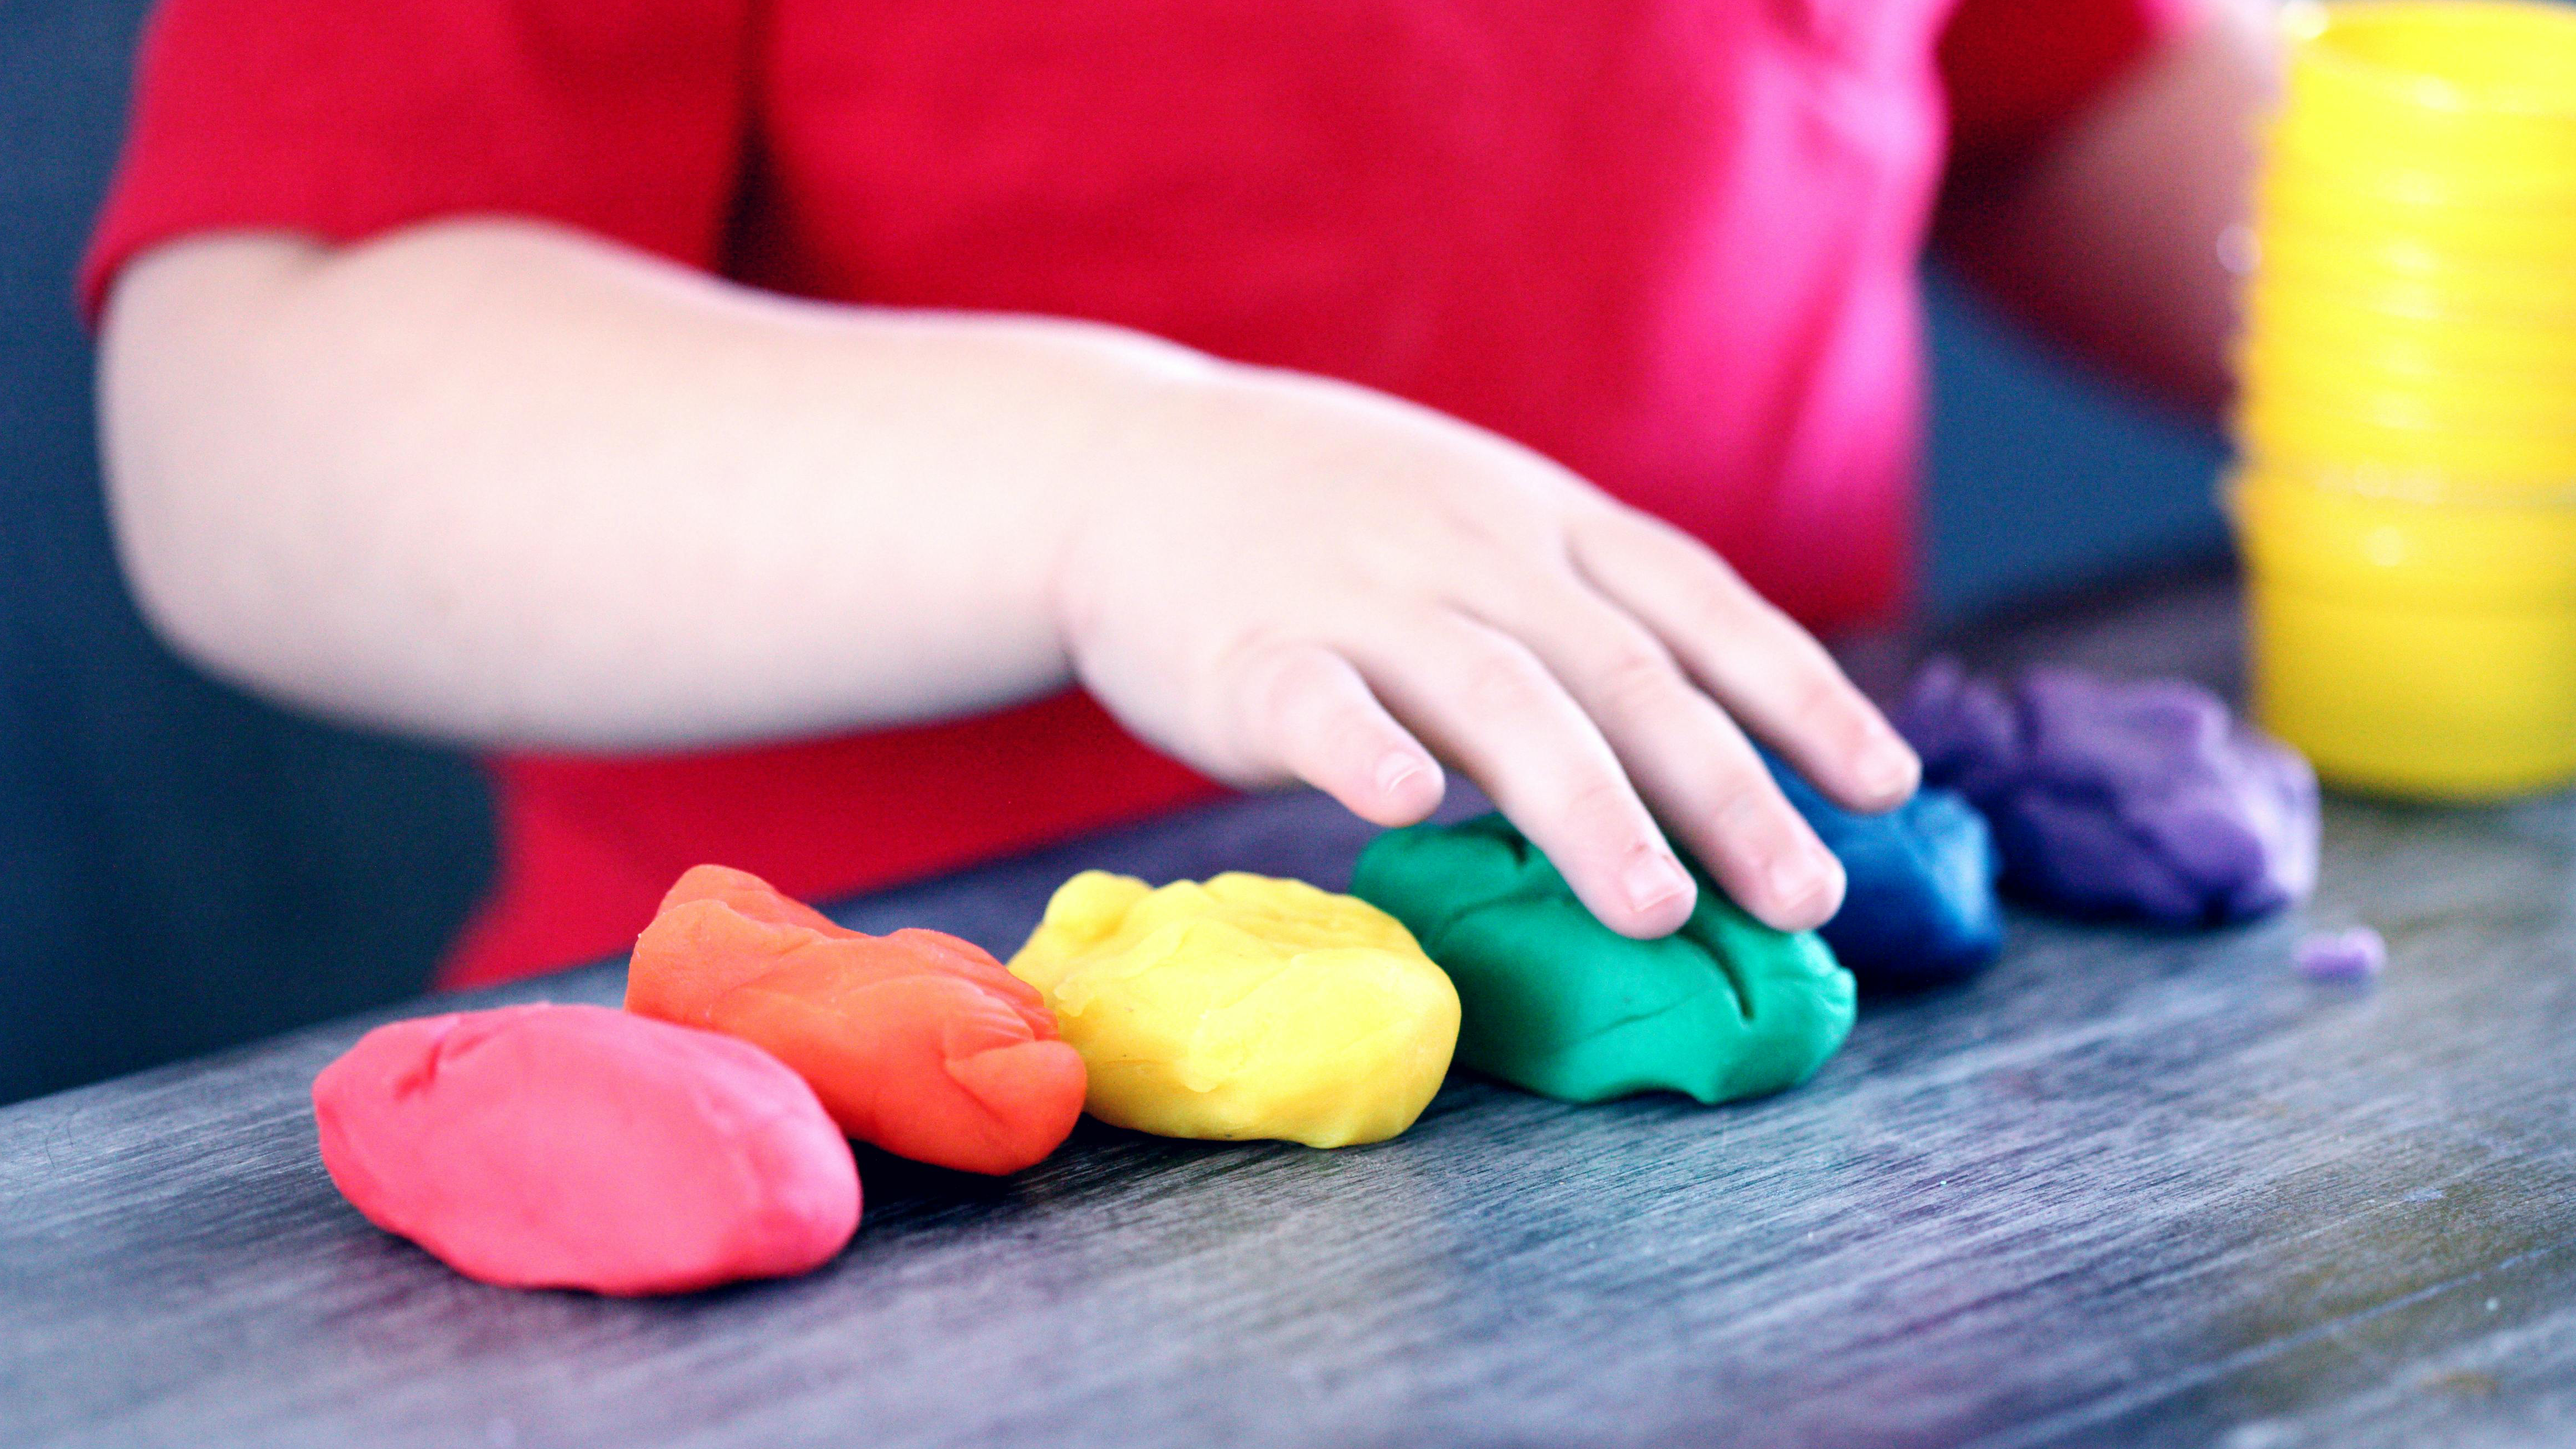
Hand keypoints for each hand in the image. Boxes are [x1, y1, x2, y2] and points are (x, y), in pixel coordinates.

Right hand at [1050, 360, 1920, 938]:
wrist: (1123, 463)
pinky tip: (1410, 806)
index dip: (1801, 693)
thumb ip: (1575, 614)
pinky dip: (1364, 749)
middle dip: (1728, 787)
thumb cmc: (1323, 518)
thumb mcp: (1476, 521)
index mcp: (1541, 523)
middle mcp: (1474, 550)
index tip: (1886, 784)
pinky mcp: (1246, 650)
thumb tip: (1704, 750)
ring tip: (1658, 909)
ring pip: (1497, 696)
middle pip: (1624, 670)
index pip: (1699, 604)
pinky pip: (1314, 700)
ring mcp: (1360, 595)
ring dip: (1586, 804)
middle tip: (1806, 897)